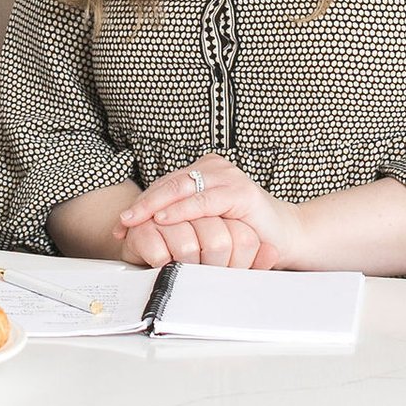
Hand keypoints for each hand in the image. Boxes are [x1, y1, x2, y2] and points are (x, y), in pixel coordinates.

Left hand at [118, 155, 302, 269]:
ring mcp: (229, 177)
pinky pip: (203, 201)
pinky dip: (181, 211)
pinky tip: (164, 219)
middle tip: (121, 223)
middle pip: (168, 183)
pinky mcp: (241, 193)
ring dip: (154, 205)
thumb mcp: (206, 224)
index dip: (141, 203)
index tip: (120, 224)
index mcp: (204, 171)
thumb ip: (182, 219)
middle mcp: (215, 168)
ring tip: (134, 220)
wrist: (285, 238)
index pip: (165, 184)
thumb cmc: (244, 233)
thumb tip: (143, 230)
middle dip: (142, 205)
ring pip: (181, 187)